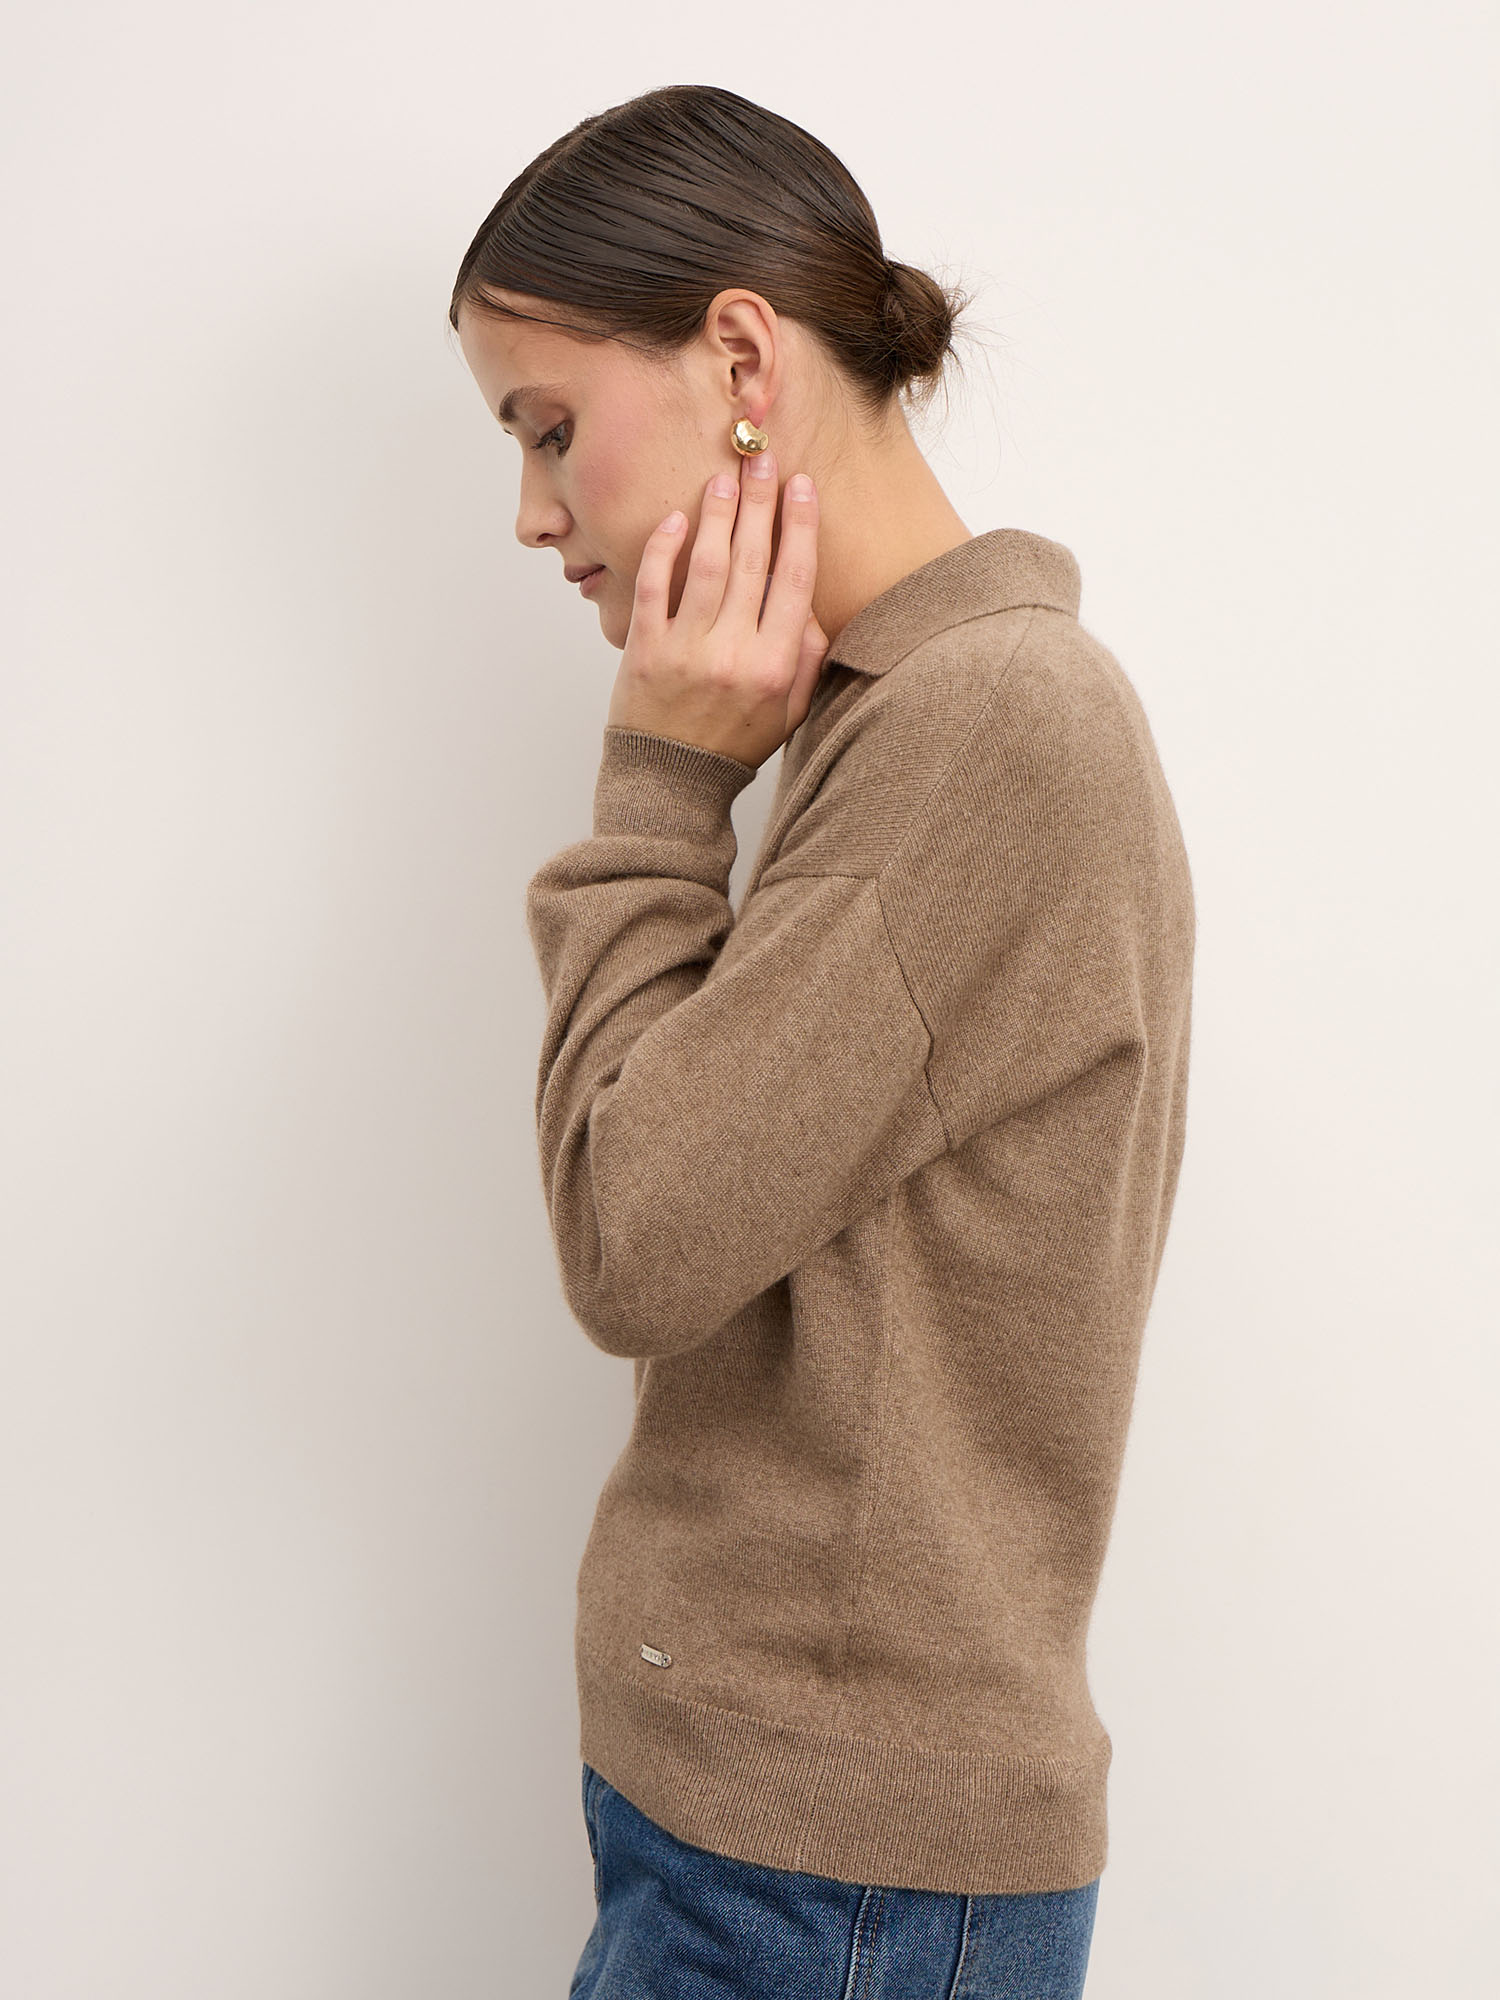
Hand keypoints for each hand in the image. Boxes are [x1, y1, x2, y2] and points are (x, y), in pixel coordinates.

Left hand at [606, 449, 830, 770]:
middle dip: (760, 503)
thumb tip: (810, 605)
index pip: (795, 581)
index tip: (802, 486)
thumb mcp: (788, 713)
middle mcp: (733, 654)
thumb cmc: (733, 743)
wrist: (671, 780)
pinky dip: (664, 551)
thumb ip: (805, 659)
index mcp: (774, 667)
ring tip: (724, 477)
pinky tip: (676, 520)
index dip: (800, 527)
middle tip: (763, 460)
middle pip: (753, 562)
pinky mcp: (645, 651)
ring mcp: (686, 650)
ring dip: (717, 515)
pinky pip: (653, 588)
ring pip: (707, 566)